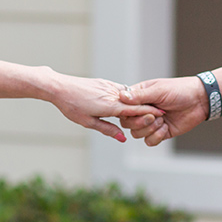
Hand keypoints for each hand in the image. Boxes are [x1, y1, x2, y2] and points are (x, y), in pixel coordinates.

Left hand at [47, 72, 163, 141]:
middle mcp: (112, 94)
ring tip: (148, 107)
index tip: (162, 114)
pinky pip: (120, 90)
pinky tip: (129, 100)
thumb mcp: (89, 122)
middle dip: (147, 108)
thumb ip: (108, 129)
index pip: (135, 109)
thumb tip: (123, 138)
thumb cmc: (72, 106)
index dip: (149, 112)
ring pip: (129, 95)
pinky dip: (128, 96)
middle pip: (135, 102)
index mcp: (110, 105)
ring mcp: (109, 86)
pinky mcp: (104, 82)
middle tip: (160, 113)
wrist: (59, 87)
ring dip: (137, 101)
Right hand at [118, 77, 208, 146]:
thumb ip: (140, 96)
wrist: (199, 100)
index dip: (130, 113)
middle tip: (154, 116)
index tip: (143, 110)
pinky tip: (165, 127)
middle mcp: (142, 111)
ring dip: (150, 129)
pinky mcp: (160, 132)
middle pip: (127, 123)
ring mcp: (151, 122)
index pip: (123, 108)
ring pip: (137, 134)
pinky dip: (156, 136)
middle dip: (140, 122)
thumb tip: (121, 97)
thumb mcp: (159, 91)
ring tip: (163, 120)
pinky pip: (149, 141)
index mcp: (139, 98)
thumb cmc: (180, 90)